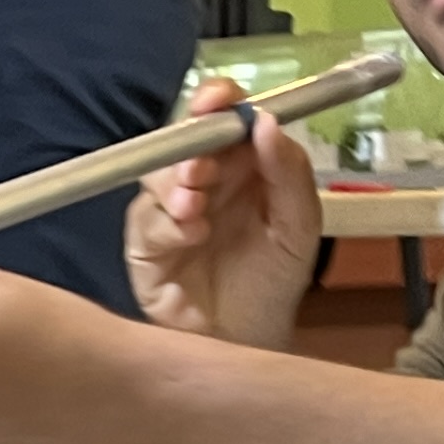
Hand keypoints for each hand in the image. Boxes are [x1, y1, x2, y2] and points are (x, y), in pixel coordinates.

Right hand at [128, 76, 323, 351]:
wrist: (251, 342)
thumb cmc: (272, 284)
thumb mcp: (299, 226)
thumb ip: (289, 173)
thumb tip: (267, 123)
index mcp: (240, 166)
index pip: (221, 117)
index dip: (217, 101)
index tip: (219, 102)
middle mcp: (201, 181)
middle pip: (181, 139)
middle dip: (190, 146)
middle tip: (204, 166)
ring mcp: (168, 211)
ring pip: (155, 174)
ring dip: (175, 183)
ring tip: (196, 207)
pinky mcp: (146, 246)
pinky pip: (144, 220)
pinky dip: (167, 223)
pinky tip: (191, 236)